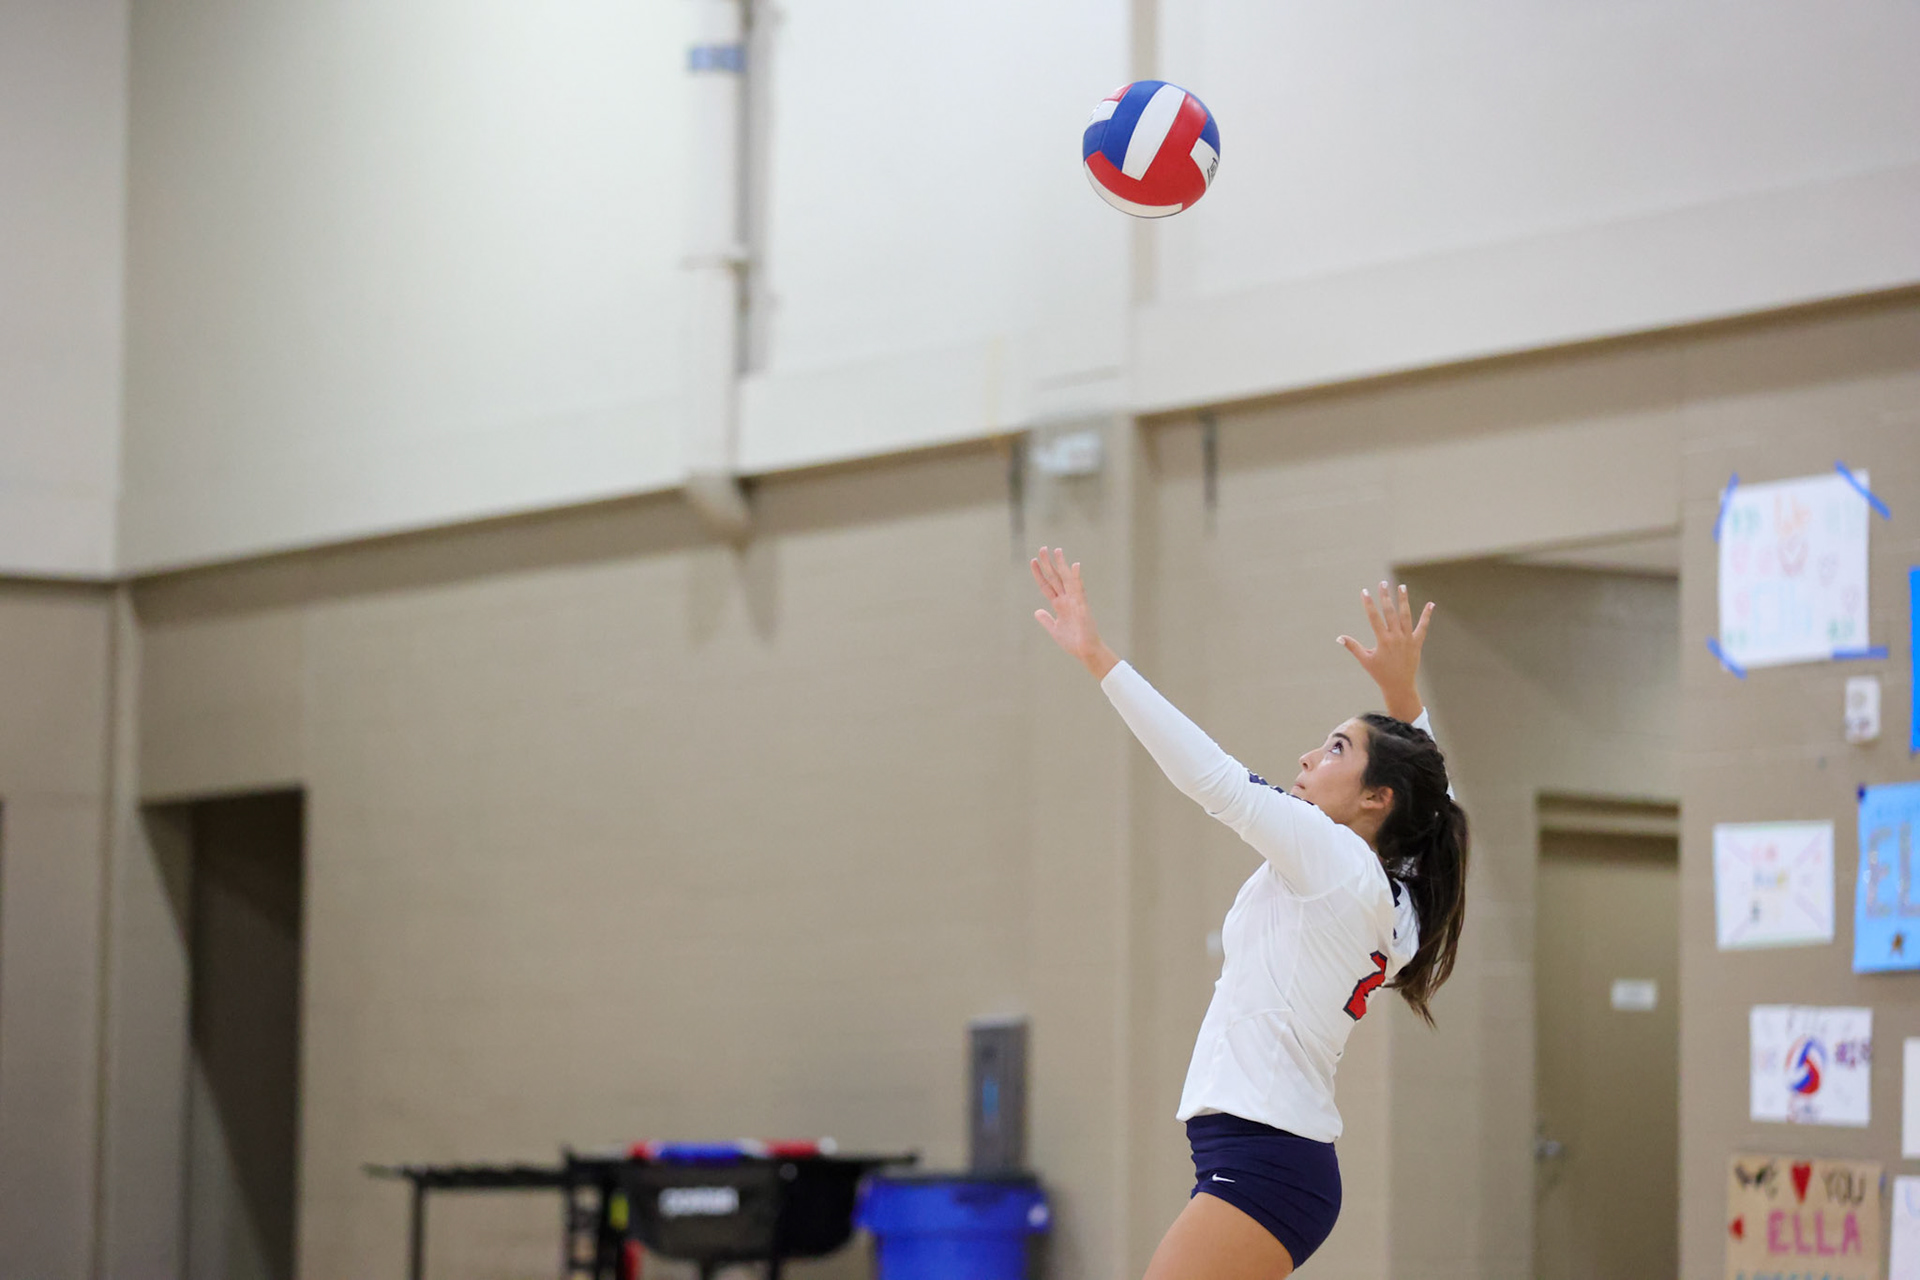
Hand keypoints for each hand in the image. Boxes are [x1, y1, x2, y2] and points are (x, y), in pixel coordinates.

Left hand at [1031, 547, 1118, 677]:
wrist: (1086, 652)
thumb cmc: (1073, 641)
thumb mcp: (1054, 630)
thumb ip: (1046, 619)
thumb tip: (1036, 611)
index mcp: (1059, 605)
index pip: (1047, 585)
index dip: (1039, 573)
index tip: (1033, 561)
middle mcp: (1067, 600)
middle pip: (1055, 578)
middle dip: (1048, 564)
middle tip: (1042, 548)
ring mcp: (1075, 602)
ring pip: (1067, 580)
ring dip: (1062, 565)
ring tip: (1057, 551)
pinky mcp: (1082, 607)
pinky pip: (1079, 590)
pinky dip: (1076, 578)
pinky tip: (1074, 566)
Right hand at [1337, 581, 1432, 722]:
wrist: (1399, 686)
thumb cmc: (1380, 674)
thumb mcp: (1365, 660)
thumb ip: (1353, 647)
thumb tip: (1339, 638)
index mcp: (1383, 641)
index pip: (1374, 618)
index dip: (1368, 604)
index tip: (1365, 591)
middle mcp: (1396, 637)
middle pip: (1390, 612)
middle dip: (1385, 596)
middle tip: (1383, 583)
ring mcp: (1408, 639)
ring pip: (1406, 615)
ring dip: (1403, 600)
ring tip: (1401, 586)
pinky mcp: (1417, 642)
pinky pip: (1423, 626)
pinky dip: (1427, 615)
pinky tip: (1431, 604)